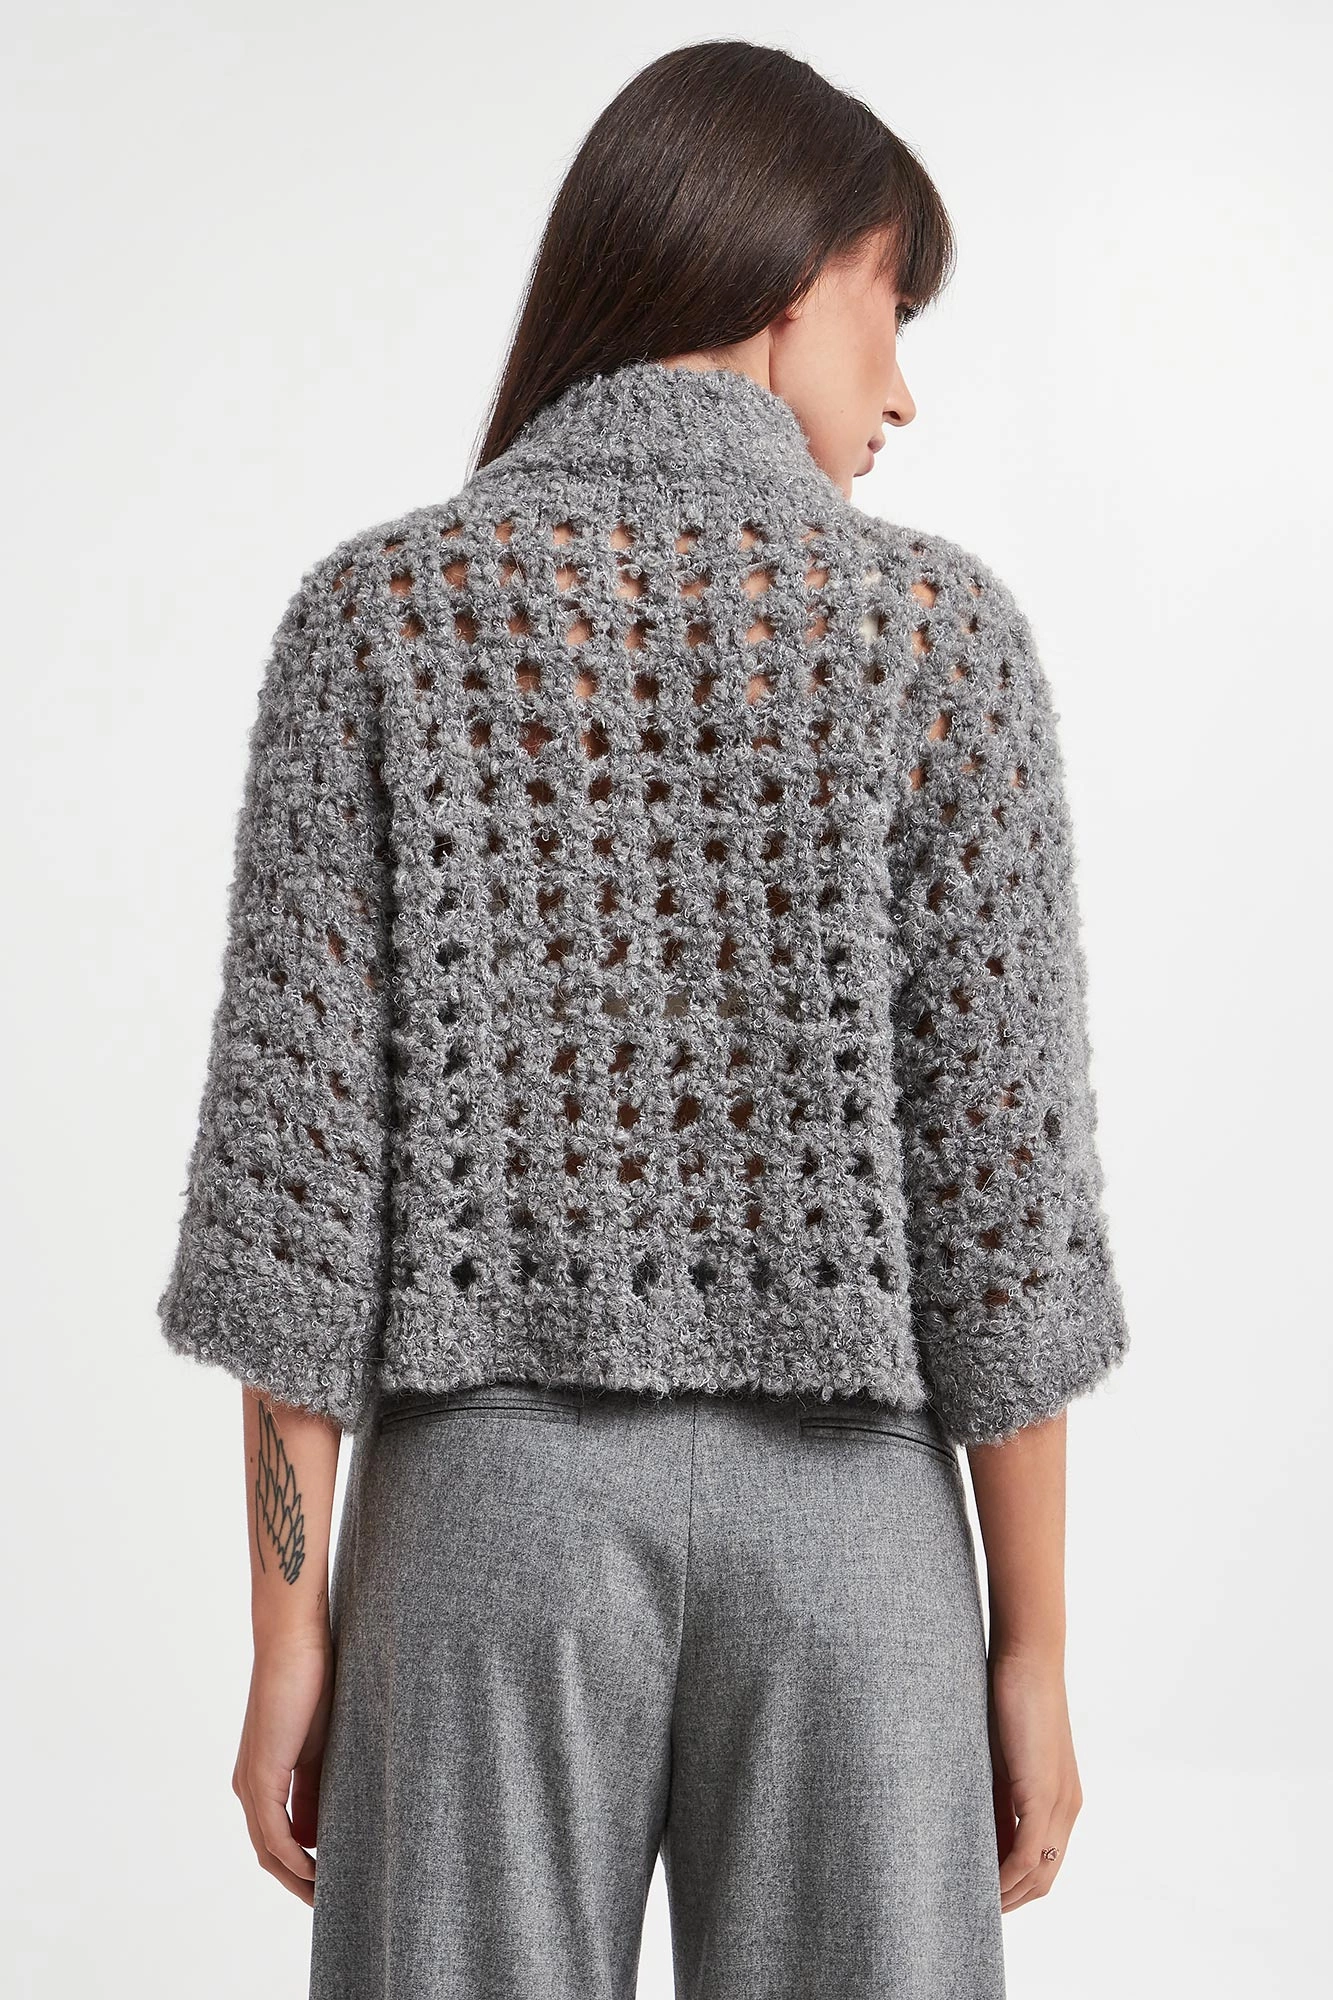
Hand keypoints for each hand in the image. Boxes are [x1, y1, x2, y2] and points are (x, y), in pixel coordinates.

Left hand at [232, 1627, 334, 1905]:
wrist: (294, 1642)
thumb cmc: (311, 1682)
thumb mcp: (320, 1745)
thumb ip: (315, 1788)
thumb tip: (318, 1834)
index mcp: (261, 1776)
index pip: (276, 1836)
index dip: (300, 1865)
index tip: (330, 1881)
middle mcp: (248, 1785)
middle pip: (267, 1852)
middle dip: (297, 1882)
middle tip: (328, 1903)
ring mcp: (251, 1783)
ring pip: (268, 1850)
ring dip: (295, 1878)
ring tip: (326, 1897)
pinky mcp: (261, 1776)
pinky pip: (273, 1834)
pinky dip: (293, 1860)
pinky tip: (316, 1872)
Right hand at [987, 1646, 1083, 1911]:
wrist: (1028, 1658)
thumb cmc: (1009, 1697)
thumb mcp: (1001, 1757)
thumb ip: (997, 1794)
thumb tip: (977, 1828)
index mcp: (1061, 1799)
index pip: (1044, 1862)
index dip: (1016, 1886)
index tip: (983, 1895)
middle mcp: (1068, 1808)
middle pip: (1045, 1877)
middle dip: (1012, 1900)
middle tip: (974, 1909)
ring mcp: (1059, 1802)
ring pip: (1039, 1872)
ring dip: (1008, 1895)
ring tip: (974, 1904)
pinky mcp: (1043, 1792)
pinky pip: (1028, 1851)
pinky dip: (1008, 1875)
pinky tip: (985, 1882)